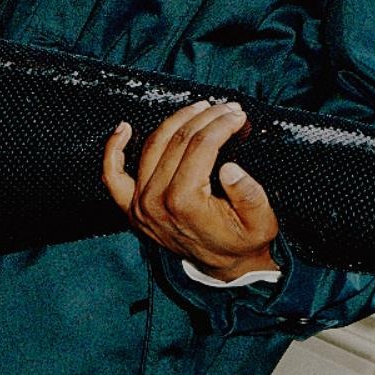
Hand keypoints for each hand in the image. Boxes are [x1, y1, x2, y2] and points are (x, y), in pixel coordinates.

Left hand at [102, 100, 280, 281]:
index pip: (201, 146)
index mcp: (185, 203)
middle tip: (227, 107)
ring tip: (199, 108)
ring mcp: (139, 204)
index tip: (238, 115)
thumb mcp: (261, 222)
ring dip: (176, 121)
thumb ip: (249, 195)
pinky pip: (113, 175)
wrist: (225, 267)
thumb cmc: (244, 241)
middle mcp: (155, 202)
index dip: (222, 124)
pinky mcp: (130, 207)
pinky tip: (124, 127)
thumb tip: (230, 168)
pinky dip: (115, 149)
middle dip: (206, 118)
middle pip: (178, 141)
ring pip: (153, 146)